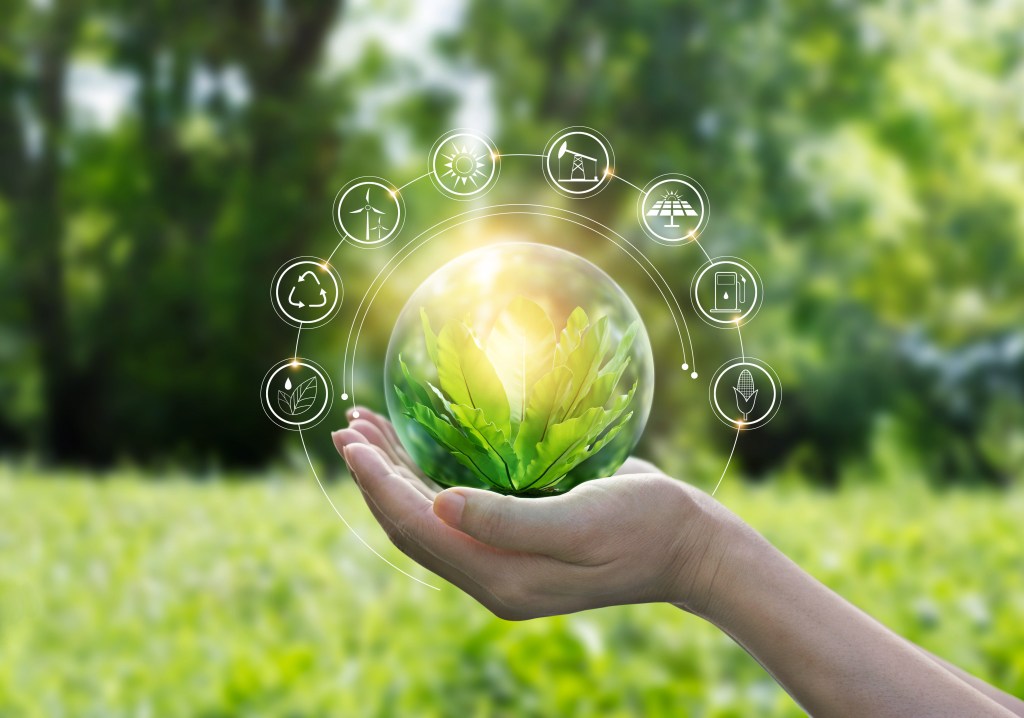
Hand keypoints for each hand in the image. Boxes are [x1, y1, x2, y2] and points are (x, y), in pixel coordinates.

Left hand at [332, 408, 738, 619]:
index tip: (353, 441)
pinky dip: (430, 477)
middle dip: (376, 476)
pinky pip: (458, 510)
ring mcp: (505, 559)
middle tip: (348, 426)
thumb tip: (437, 506)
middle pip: (413, 524)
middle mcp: (494, 574)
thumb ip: (507, 520)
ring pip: (430, 516)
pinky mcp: (518, 538)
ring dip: (396, 473)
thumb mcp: (581, 521)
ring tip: (368, 428)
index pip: (418, 529)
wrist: (689, 544)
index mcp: (502, 577)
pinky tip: (420, 445)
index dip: (379, 485)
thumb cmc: (645, 526)